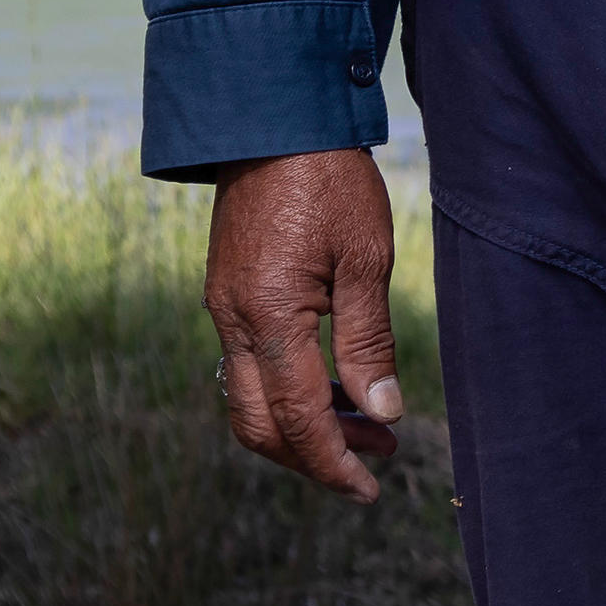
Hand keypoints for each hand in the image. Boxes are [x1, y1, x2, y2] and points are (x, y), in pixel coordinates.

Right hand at [203, 147, 403, 498]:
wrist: (273, 116)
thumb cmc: (329, 179)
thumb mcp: (366, 257)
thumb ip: (369, 341)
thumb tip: (382, 413)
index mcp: (268, 315)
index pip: (298, 418)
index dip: (333, 461)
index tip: (369, 488)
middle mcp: (233, 320)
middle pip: (259, 425)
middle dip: (314, 456)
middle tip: (375, 460)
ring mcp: (222, 307)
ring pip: (249, 400)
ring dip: (301, 426)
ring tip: (367, 423)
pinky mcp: (226, 292)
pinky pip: (249, 365)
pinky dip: (286, 390)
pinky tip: (333, 383)